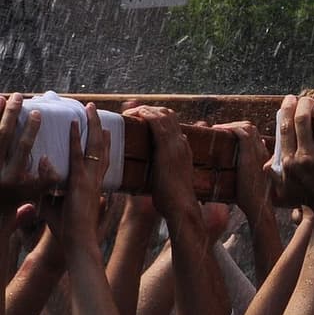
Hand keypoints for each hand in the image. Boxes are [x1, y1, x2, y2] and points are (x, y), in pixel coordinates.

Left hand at [0, 94, 53, 213]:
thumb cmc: (18, 196)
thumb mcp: (37, 192)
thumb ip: (48, 178)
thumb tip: (48, 158)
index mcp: (14, 176)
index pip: (22, 147)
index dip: (30, 129)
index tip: (36, 113)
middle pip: (2, 136)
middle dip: (10, 115)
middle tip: (18, 97)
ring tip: (2, 97)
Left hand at [52, 104, 109, 251]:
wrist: (77, 240)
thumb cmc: (67, 226)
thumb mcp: (55, 203)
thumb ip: (49, 186)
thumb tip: (43, 167)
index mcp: (94, 183)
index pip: (100, 158)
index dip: (103, 142)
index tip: (103, 128)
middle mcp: (96, 177)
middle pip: (101, 146)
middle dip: (98, 126)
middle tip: (94, 109)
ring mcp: (90, 178)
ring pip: (94, 145)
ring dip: (92, 125)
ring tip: (89, 109)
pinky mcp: (80, 181)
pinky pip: (78, 155)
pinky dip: (76, 139)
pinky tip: (73, 125)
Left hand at [138, 106, 198, 224]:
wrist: (181, 206)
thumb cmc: (172, 199)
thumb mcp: (169, 178)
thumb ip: (162, 169)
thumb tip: (154, 170)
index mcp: (183, 148)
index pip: (172, 123)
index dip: (156, 116)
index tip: (140, 117)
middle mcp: (181, 142)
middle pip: (168, 114)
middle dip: (150, 109)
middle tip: (132, 111)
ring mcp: (176, 144)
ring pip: (163, 114)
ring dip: (145, 109)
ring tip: (129, 112)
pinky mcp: (167, 148)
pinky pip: (156, 122)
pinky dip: (145, 114)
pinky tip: (132, 115)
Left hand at [213, 120, 272, 218]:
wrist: (259, 205)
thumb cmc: (254, 199)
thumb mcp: (254, 181)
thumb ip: (252, 171)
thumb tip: (248, 167)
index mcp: (264, 155)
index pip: (255, 135)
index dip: (241, 131)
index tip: (227, 135)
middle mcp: (262, 150)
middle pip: (251, 127)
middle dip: (234, 125)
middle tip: (219, 130)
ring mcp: (257, 151)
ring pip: (247, 126)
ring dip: (231, 125)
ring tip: (217, 128)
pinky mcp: (249, 154)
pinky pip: (242, 132)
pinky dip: (229, 128)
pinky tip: (217, 130)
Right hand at [272, 95, 313, 220]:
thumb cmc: (309, 201)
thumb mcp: (284, 190)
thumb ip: (274, 174)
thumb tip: (266, 162)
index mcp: (288, 161)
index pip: (285, 127)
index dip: (288, 108)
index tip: (291, 99)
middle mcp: (304, 156)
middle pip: (302, 118)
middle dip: (305, 102)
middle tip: (309, 99)